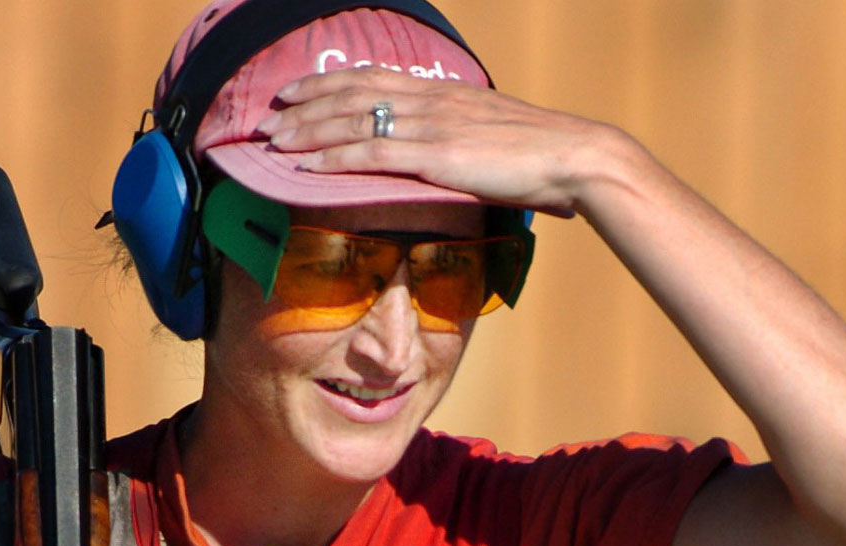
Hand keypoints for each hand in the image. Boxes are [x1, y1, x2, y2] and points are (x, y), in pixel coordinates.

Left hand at [257, 67, 609, 217]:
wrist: (574, 156)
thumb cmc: (540, 154)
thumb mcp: (491, 132)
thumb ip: (459, 136)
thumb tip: (444, 152)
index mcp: (442, 92)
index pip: (373, 78)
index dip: (328, 83)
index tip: (296, 91)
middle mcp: (430, 100)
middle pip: (352, 94)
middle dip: (306, 104)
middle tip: (271, 116)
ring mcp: (430, 126)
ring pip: (353, 121)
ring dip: (308, 132)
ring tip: (275, 142)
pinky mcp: (435, 155)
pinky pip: (372, 154)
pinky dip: (333, 159)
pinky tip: (306, 167)